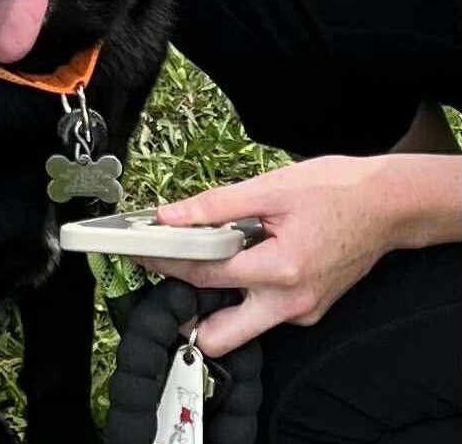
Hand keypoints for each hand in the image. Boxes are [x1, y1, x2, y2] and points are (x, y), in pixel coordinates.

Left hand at [135, 157, 400, 356]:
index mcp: (279, 271)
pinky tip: (235, 260)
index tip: (139, 250)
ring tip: (196, 261)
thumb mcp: (269, 188)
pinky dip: (240, 292)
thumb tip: (170, 216)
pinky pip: (261, 312)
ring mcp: (301, 311)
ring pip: (240, 328)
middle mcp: (290, 303)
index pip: (204, 275)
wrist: (386, 205)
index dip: (165, 262)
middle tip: (163, 275)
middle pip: (220, 336)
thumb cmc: (335, 191)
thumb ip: (215, 206)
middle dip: (185, 313)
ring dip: (212, 303)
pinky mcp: (307, 309)